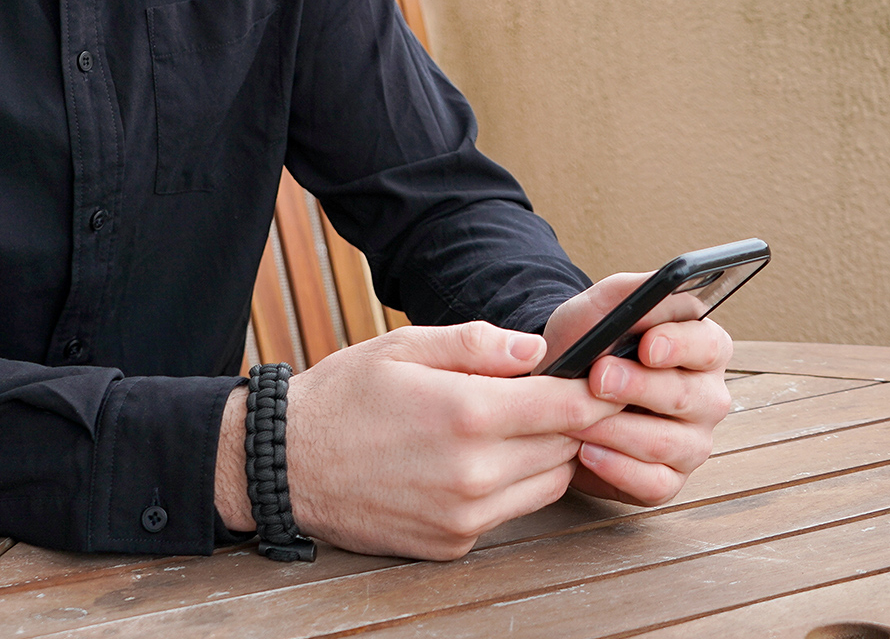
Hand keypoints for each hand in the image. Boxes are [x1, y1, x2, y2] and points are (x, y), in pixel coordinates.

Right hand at [214, 322, 616, 560]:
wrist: (285, 467)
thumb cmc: (343, 397)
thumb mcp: (402, 346)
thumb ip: (476, 345)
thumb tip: (536, 349)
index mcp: (466, 414)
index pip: (567, 407)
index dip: (595, 391)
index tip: (604, 377)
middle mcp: (474, 473)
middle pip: (567, 447)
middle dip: (570, 420)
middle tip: (554, 395)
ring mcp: (464, 516)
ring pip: (548, 484)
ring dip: (545, 454)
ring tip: (513, 425)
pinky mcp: (453, 543)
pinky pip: (509, 513)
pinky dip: (509, 486)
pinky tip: (476, 460)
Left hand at [539, 274, 733, 505]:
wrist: (553, 387)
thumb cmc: (586, 342)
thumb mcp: (599, 307)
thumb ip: (631, 291)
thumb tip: (661, 285)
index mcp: (703, 348)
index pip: (709, 345)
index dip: (679, 345)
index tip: (646, 345)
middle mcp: (708, 398)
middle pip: (688, 396)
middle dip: (638, 387)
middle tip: (597, 377)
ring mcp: (693, 443)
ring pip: (667, 443)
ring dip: (617, 430)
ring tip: (577, 418)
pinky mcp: (669, 481)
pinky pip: (654, 484)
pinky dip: (617, 469)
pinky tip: (586, 452)